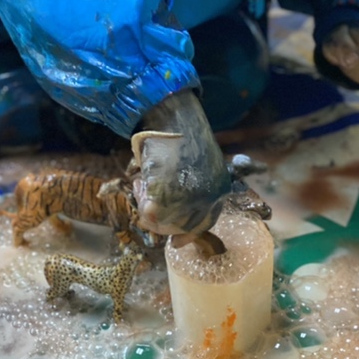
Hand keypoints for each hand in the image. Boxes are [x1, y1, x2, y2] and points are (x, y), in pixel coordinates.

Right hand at [132, 90, 230, 239]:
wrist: (172, 116)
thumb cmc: (181, 136)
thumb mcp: (198, 166)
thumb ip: (193, 190)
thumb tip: (177, 214)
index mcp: (219, 189)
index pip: (205, 223)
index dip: (188, 234)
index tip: (176, 242)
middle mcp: (207, 197)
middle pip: (180, 226)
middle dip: (160, 222)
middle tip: (146, 206)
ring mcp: (187, 197)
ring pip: (161, 221)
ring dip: (146, 206)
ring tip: (141, 185)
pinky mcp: (168, 194)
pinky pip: (149, 211)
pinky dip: (140, 197)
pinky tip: (139, 181)